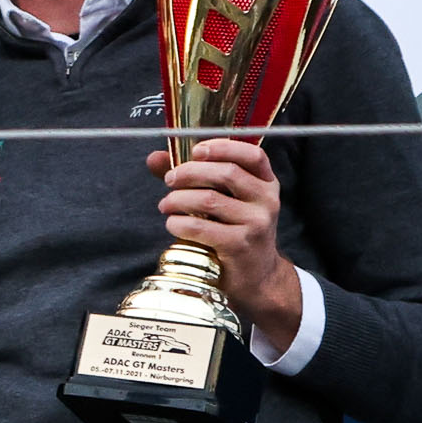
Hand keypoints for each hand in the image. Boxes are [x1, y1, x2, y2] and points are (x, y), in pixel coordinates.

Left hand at [151, 135, 302, 346]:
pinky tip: (173, 224)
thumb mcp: (221, 199)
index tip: (195, 151)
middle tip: (169, 181)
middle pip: (225, 173)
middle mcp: (267, 200)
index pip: (253, 154)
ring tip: (166, 206)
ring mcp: (257, 224)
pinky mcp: (240, 245)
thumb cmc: (232, 229)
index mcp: (266, 183)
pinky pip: (201, 227)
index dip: (223, 147)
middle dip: (189, 172)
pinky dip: (178, 223)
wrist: (255, 275)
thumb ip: (190, 176)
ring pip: (209, 199)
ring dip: (177, 199)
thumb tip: (154, 157)